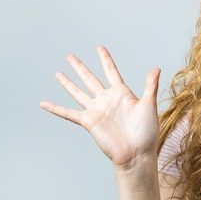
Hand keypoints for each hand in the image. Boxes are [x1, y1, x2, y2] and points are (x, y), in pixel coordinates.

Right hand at [40, 46, 160, 168]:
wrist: (137, 152)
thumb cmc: (146, 131)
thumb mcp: (149, 104)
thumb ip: (150, 86)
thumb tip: (156, 69)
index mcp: (122, 93)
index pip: (111, 72)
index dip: (105, 60)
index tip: (99, 48)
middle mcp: (107, 100)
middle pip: (90, 79)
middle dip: (80, 68)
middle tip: (70, 56)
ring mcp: (96, 110)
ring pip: (78, 92)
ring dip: (68, 83)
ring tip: (58, 73)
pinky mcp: (88, 122)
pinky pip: (68, 113)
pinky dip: (55, 109)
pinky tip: (44, 103)